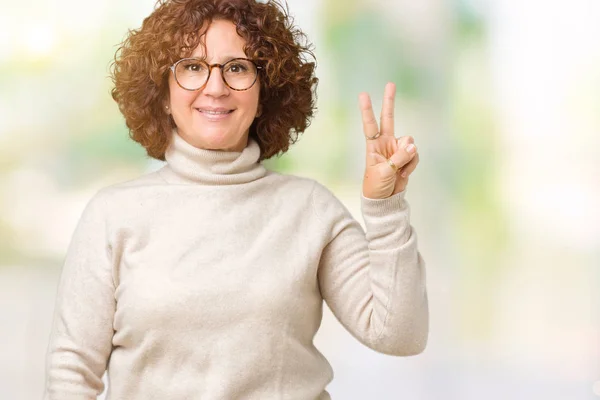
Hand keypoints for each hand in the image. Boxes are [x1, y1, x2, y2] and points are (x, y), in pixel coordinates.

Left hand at [359, 82, 419, 198]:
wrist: (385, 199)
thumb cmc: (376, 186)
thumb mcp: (384, 172)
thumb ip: (399, 157)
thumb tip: (412, 144)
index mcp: (373, 146)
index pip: (369, 125)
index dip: (367, 110)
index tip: (364, 94)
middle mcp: (385, 143)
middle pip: (388, 118)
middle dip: (389, 102)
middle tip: (390, 84)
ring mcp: (397, 149)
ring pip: (409, 142)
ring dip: (407, 157)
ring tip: (399, 171)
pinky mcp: (407, 157)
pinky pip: (415, 154)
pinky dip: (412, 165)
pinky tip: (404, 174)